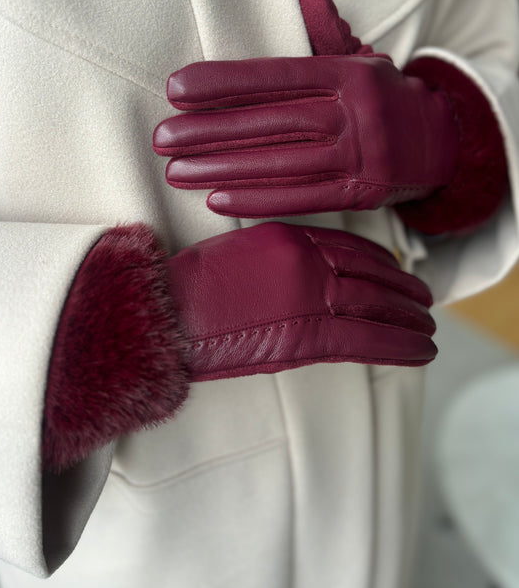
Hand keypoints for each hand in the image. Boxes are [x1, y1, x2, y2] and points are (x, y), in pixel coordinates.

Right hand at [43, 221, 435, 470]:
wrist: (158, 316)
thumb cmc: (188, 289)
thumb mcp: (237, 254)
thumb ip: (279, 260)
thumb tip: (309, 277)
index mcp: (287, 237)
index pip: (353, 248)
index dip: (385, 264)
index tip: (401, 273)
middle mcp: (305, 261)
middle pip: (373, 277)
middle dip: (405, 291)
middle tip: (426, 302)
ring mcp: (307, 297)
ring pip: (378, 307)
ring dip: (409, 320)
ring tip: (428, 329)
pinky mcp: (303, 336)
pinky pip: (366, 340)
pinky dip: (399, 346)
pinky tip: (419, 351)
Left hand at [153, 54, 458, 217]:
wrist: (439, 141)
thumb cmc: (381, 94)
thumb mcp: (359, 55)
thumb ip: (322, 25)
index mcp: (347, 73)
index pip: (277, 76)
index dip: (225, 83)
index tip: (176, 89)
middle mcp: (354, 114)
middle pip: (272, 122)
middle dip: (211, 131)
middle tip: (162, 138)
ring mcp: (358, 157)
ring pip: (282, 163)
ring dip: (224, 170)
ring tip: (177, 171)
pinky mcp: (359, 194)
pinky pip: (302, 199)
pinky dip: (258, 201)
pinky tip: (217, 200)